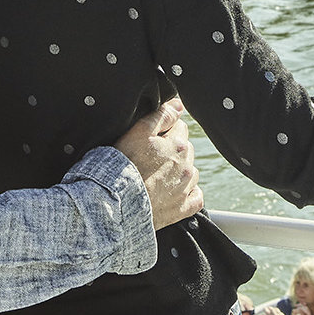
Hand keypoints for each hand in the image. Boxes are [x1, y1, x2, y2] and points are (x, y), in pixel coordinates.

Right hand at [115, 98, 205, 227]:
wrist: (117, 203)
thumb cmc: (123, 166)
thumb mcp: (138, 132)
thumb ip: (161, 115)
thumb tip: (179, 105)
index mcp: (179, 145)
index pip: (179, 127)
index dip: (164, 129)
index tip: (150, 137)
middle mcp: (187, 167)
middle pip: (186, 149)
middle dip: (173, 149)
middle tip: (151, 156)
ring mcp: (185, 189)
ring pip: (191, 172)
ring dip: (180, 170)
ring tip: (157, 175)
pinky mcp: (182, 208)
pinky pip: (196, 197)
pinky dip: (190, 193)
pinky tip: (175, 191)